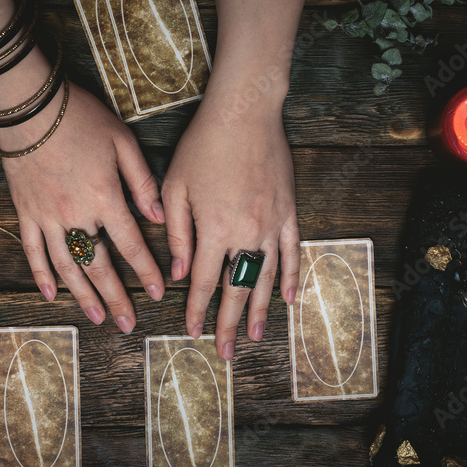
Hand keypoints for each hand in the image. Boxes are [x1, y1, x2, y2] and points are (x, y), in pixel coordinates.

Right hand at [0, 77, 165, 332]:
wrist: (30, 106)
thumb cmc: (80, 118)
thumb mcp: (122, 142)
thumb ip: (142, 182)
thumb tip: (160, 216)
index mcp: (105, 198)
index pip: (131, 245)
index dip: (146, 271)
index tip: (158, 293)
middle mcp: (76, 216)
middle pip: (99, 266)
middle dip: (116, 298)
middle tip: (128, 324)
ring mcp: (47, 218)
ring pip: (67, 266)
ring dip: (83, 296)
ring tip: (97, 318)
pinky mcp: (26, 212)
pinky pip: (34, 251)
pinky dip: (42, 274)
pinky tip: (51, 293)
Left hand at [162, 83, 299, 359]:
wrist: (245, 113)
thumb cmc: (204, 146)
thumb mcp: (175, 187)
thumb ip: (177, 234)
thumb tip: (177, 273)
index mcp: (213, 229)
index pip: (202, 282)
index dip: (196, 310)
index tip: (191, 332)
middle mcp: (245, 234)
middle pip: (236, 290)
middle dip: (227, 324)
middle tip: (224, 353)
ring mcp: (271, 225)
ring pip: (265, 279)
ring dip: (259, 310)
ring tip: (254, 337)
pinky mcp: (289, 213)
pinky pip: (291, 254)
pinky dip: (290, 278)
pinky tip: (287, 300)